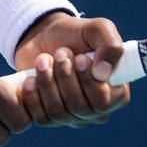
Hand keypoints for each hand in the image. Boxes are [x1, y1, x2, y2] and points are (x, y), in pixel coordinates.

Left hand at [12, 12, 131, 127]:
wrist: (44, 36)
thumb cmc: (76, 34)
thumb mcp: (98, 29)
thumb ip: (110, 45)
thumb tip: (102, 73)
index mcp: (115, 93)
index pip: (103, 102)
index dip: (87, 81)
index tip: (78, 57)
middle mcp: (95, 110)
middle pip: (78, 107)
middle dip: (65, 76)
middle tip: (60, 53)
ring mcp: (72, 117)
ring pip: (58, 112)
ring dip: (47, 81)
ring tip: (44, 59)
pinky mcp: (48, 117)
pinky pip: (40, 117)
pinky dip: (33, 95)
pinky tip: (31, 78)